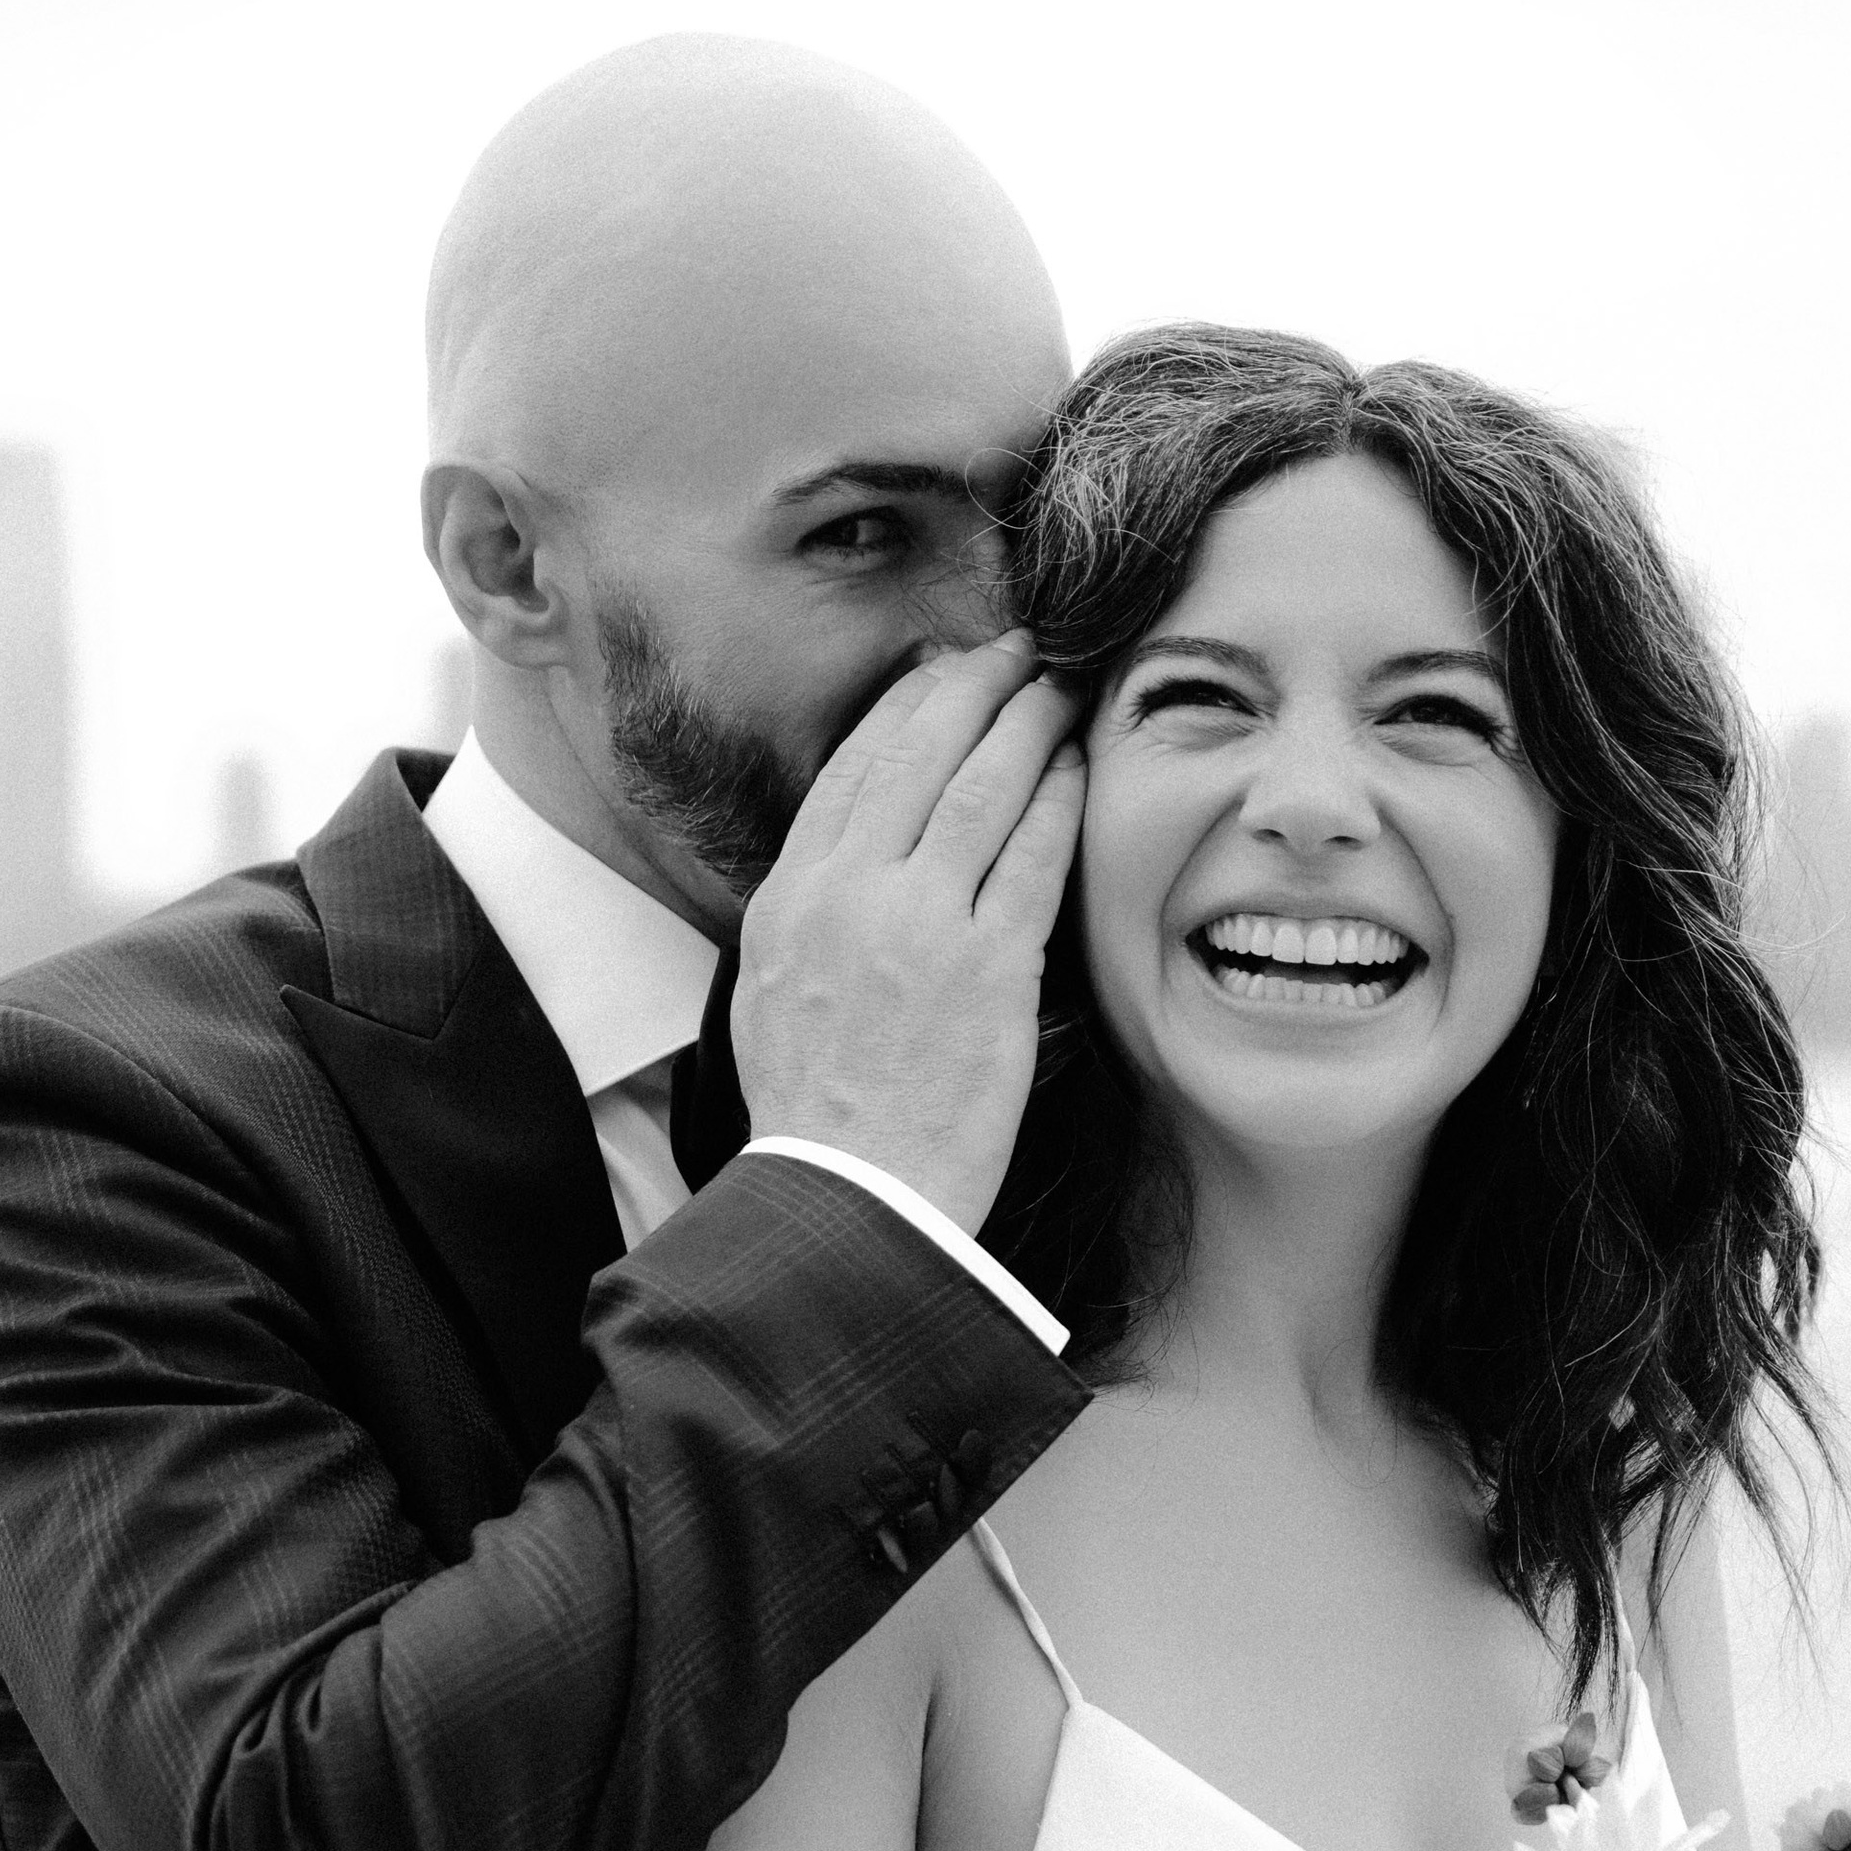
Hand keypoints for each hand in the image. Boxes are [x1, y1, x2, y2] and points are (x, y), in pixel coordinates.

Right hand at [732, 638, 1084, 1235]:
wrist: (847, 1198)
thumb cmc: (817, 1116)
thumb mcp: (770, 993)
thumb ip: (809, 914)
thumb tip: (846, 860)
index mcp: (791, 897)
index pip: (855, 767)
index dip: (910, 706)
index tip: (946, 674)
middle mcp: (847, 895)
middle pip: (919, 753)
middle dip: (976, 685)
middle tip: (1019, 651)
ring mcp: (919, 928)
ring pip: (981, 788)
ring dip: (1028, 725)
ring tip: (1060, 691)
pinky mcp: (988, 971)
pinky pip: (1032, 859)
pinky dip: (1060, 803)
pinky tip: (1080, 771)